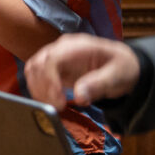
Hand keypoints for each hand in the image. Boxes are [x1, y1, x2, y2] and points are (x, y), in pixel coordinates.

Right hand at [23, 33, 141, 107]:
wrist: (121, 66)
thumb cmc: (121, 68)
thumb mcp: (118, 75)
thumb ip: (99, 84)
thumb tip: (79, 96)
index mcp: (79, 46)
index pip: (52, 58)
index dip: (49, 81)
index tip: (58, 102)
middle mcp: (63, 48)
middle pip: (37, 64)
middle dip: (42, 89)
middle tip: (56, 108)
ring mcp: (56, 57)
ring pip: (33, 70)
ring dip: (38, 90)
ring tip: (53, 106)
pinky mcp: (53, 68)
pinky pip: (37, 77)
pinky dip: (39, 91)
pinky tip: (51, 102)